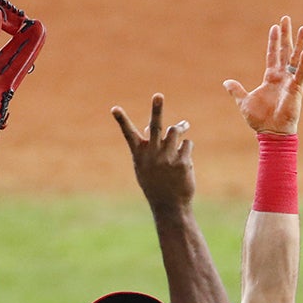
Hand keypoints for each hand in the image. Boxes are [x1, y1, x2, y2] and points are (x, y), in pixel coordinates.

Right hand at [112, 94, 195, 212]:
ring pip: (175, 131)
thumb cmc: (155, 184)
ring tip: (183, 128)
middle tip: (158, 96)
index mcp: (140, 154)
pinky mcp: (182, 162)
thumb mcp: (145, 166)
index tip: (114, 108)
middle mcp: (153, 155)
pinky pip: (187, 144)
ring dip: (180, 128)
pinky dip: (186, 148)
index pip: (128, 134)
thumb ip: (147, 146)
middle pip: (156, 127)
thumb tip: (150, 125)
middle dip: (157, 110)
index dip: (121, 120)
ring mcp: (168, 158)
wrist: (169, 206)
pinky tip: (184, 160)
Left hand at [224, 16, 302, 135]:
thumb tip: (226, 82)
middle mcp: (282, 77)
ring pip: (295, 58)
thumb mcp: (244, 102)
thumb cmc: (260, 120)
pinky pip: (300, 74)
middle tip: (287, 19)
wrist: (270, 132)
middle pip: (285, 51)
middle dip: (286, 35)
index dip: (273, 41)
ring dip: (299, 43)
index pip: (273, 55)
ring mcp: (290, 82)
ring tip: (302, 28)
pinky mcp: (296, 90)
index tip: (274, 27)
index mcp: (271, 78)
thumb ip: (237, 90)